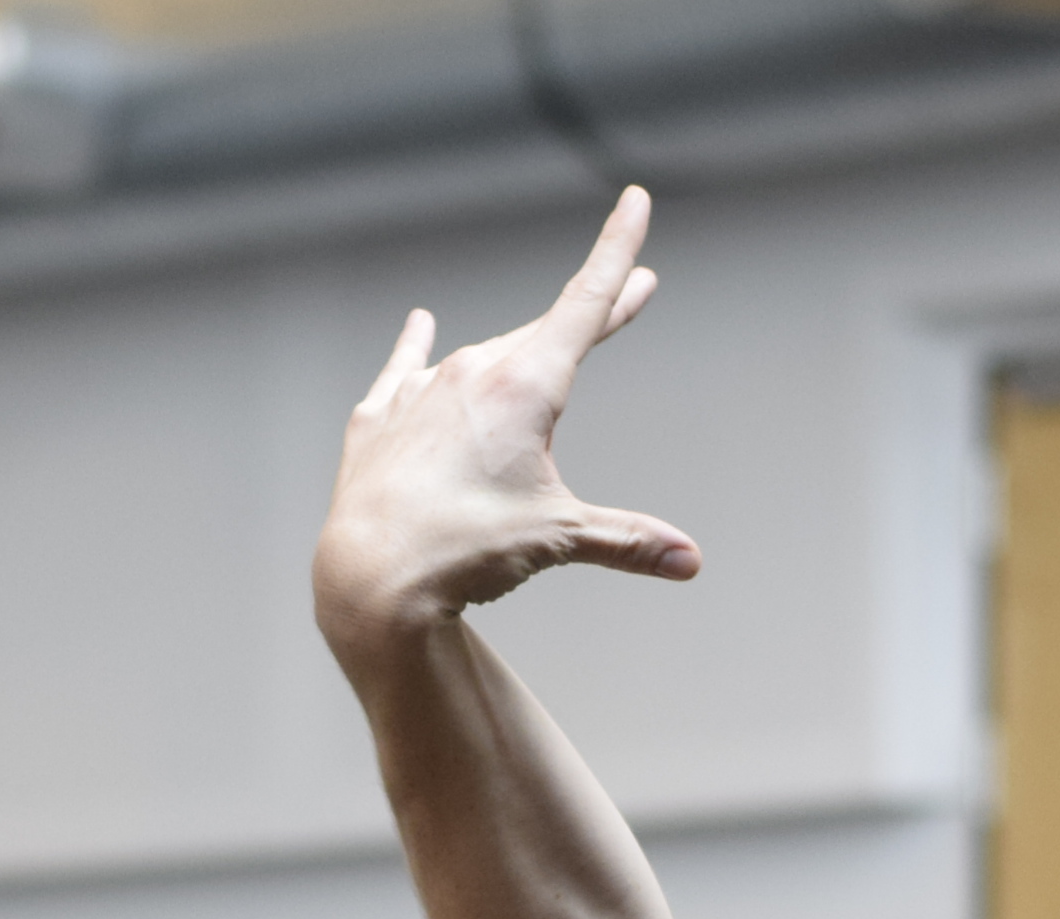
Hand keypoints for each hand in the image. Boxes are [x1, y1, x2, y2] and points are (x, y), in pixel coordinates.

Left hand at [310, 190, 698, 653]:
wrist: (370, 575)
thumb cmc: (465, 551)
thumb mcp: (557, 537)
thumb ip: (626, 540)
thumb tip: (689, 561)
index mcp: (525, 388)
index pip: (586, 303)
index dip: (616, 252)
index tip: (634, 201)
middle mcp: (472, 372)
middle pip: (543, 332)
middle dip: (590, 317)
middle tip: (630, 293)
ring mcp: (421, 391)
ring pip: (480, 360)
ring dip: (513, 359)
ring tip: (532, 371)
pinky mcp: (379, 417)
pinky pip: (403, 368)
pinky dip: (415, 347)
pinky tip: (420, 323)